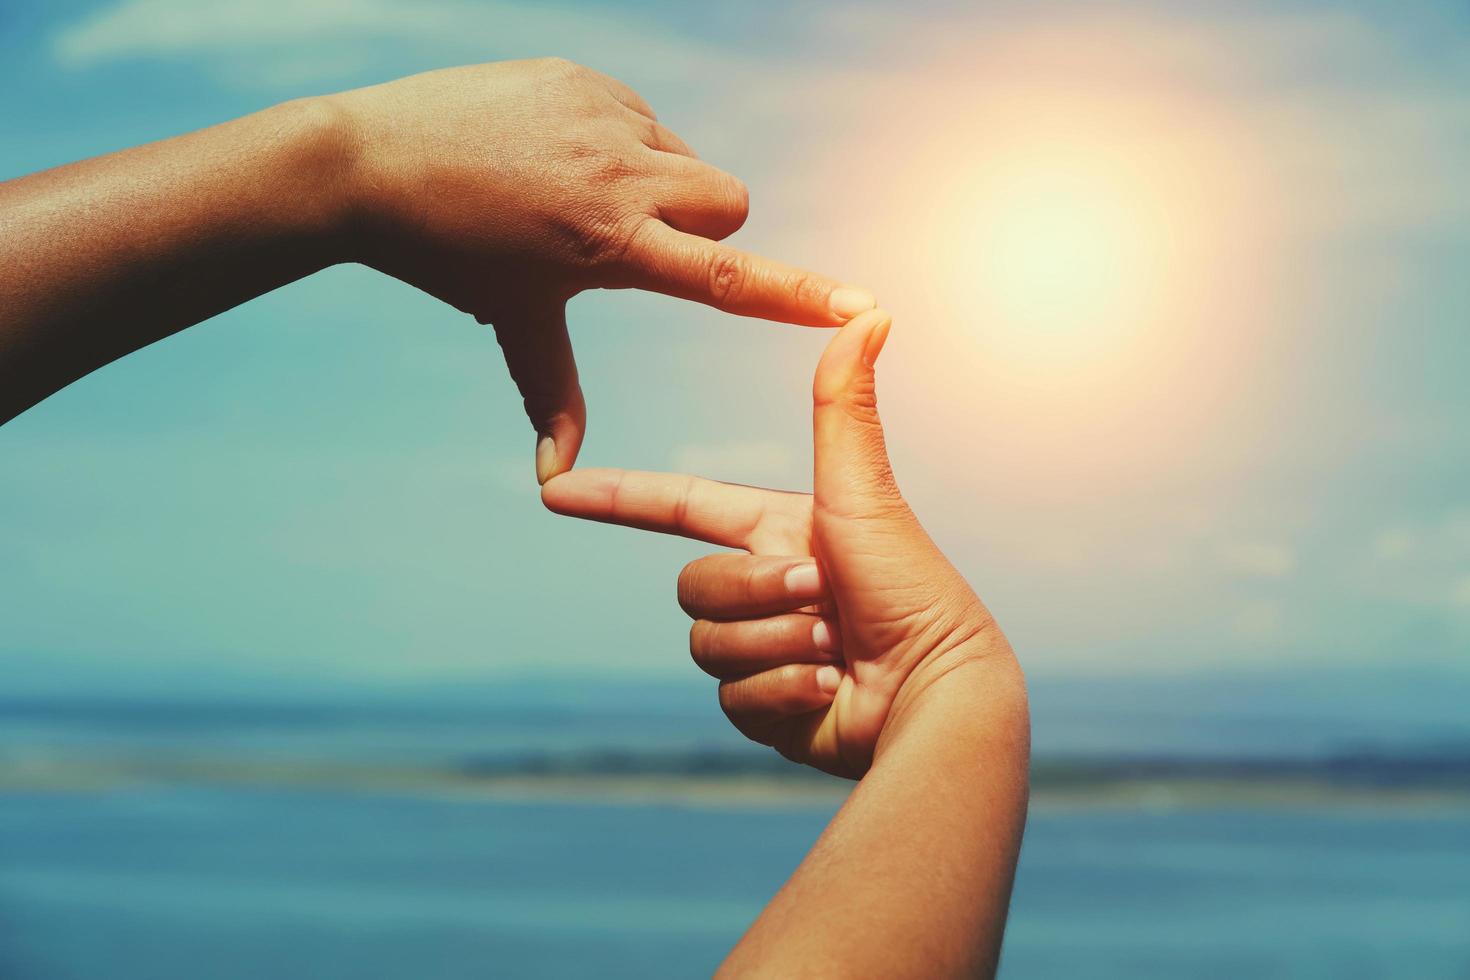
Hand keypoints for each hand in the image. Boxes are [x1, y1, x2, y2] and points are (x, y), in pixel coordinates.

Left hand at [328, 58, 874, 481]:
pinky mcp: (587, 79)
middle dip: (706, 227)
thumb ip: (551, 397)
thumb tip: (556, 482)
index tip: (858, 306)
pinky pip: (646, 118)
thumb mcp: (511, 324)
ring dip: (663, 185)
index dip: (798, 295)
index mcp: (611, 245)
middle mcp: (621, 176)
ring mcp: (606, 117)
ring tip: (582, 197)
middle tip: (638, 241)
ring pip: (689, 159)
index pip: (727, 276)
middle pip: (731, 203)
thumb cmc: (449, 254)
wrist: (370, 161)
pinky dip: (624, 144)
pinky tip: (559, 158)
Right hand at [541, 310, 1019, 777]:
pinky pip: (731, 698)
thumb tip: (871, 312)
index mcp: (778, 532)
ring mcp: (762, 651)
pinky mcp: (767, 708)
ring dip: (774, 645)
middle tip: (821, 597)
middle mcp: (766, 587)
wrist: (936, 695)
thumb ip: (844, 407)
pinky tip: (829, 691)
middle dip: (753, 593)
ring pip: (706, 644)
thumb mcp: (864, 494)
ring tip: (833, 646)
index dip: (616, 498)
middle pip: (692, 585)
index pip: (678, 507)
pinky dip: (782, 693)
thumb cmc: (913, 586)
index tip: (554, 491)